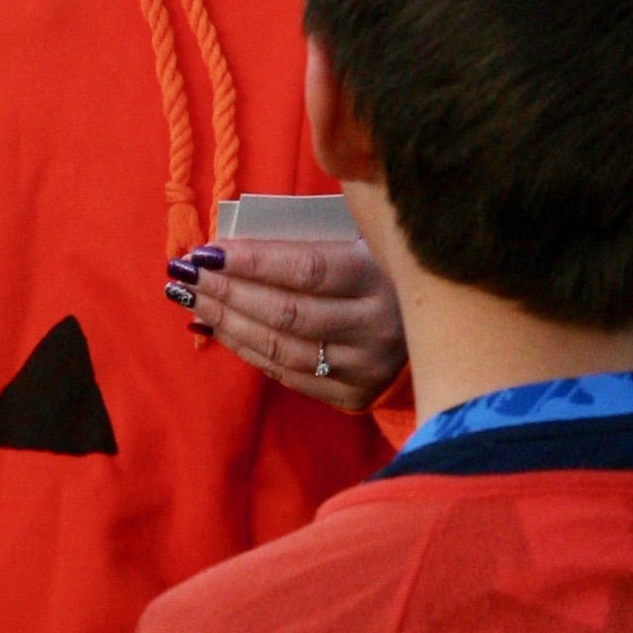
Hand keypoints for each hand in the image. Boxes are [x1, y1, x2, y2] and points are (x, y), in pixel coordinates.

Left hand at [165, 237, 407, 413]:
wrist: (447, 330)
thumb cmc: (386, 271)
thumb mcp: (367, 242)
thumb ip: (315, 237)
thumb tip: (234, 236)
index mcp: (380, 277)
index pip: (307, 269)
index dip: (252, 260)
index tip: (207, 249)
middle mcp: (376, 326)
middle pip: (287, 312)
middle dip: (227, 291)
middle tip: (185, 273)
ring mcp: (365, 366)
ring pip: (281, 348)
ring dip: (227, 322)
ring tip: (192, 298)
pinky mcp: (352, 395)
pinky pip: (286, 374)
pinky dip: (245, 350)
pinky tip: (215, 328)